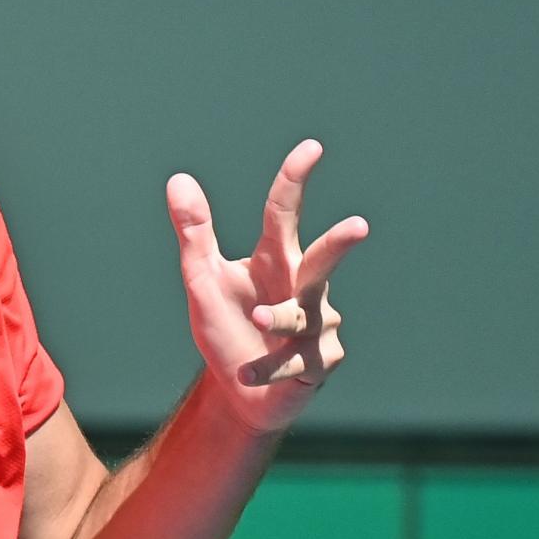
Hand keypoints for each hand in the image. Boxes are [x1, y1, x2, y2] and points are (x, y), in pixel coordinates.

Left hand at [166, 140, 368, 432]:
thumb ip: (194, 233)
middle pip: (322, 261)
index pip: (283, 215)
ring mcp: (318, 325)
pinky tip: (245, 372)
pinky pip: (290, 361)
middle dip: (340, 244)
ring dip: (275, 318)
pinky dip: (263, 367)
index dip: (294, 181)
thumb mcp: (202, 279)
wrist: (239, 391)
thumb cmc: (227, 326)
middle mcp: (304, 287)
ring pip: (299, 316)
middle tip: (359, 226)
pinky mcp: (320, 362)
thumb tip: (179, 178)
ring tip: (254, 319)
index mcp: (275, 261)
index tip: (311, 148)